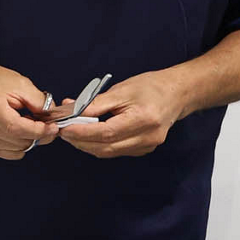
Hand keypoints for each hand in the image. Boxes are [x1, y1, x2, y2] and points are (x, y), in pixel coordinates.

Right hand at [0, 64, 57, 160]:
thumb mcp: (21, 84)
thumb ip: (38, 101)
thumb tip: (53, 117)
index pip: (16, 128)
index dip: (38, 130)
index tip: (53, 127)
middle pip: (19, 141)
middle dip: (39, 134)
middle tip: (46, 122)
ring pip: (19, 149)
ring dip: (30, 138)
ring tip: (28, 122)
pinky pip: (12, 153)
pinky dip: (21, 144)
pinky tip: (19, 130)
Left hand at [59, 70, 184, 157]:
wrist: (177, 94)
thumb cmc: (151, 87)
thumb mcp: (122, 90)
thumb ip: (96, 103)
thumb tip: (71, 111)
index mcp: (144, 119)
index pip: (106, 132)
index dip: (82, 132)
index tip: (64, 128)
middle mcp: (147, 137)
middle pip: (105, 147)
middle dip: (80, 140)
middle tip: (62, 130)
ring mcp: (147, 146)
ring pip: (108, 152)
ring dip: (87, 144)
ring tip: (72, 132)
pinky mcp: (143, 150)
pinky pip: (115, 151)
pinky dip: (98, 145)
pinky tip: (88, 135)